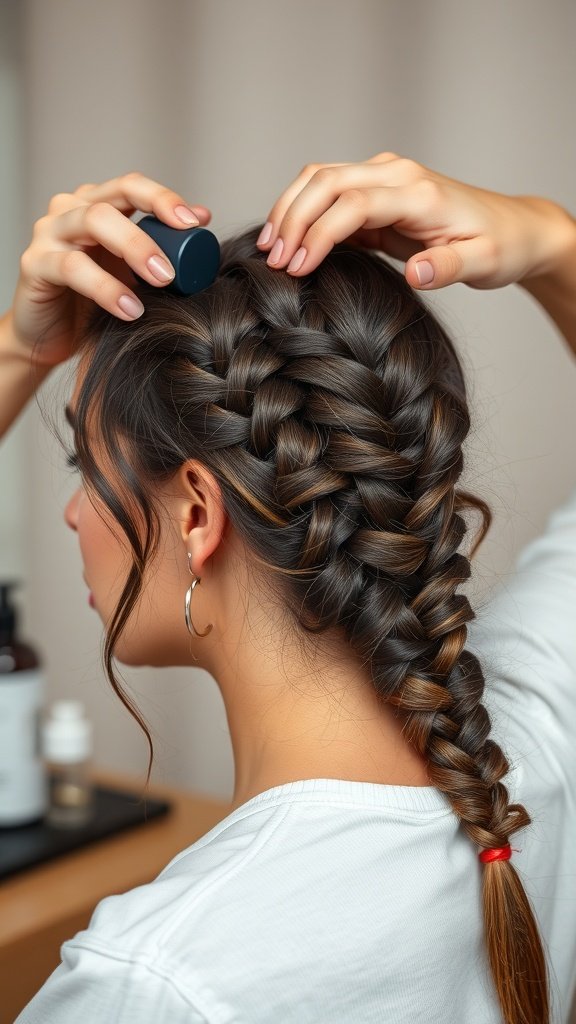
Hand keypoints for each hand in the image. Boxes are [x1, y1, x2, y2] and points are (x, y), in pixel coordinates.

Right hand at [9, 171, 211, 366]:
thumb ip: (164, 245)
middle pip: (113, 201)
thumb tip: (203, 216)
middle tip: (174, 269)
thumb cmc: (93, 301)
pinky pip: (72, 267)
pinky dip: (106, 288)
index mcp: (97, 203)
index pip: (132, 186)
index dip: (164, 199)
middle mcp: (70, 209)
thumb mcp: (134, 272)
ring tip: (160, 283)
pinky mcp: (34, 263)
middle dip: (149, 233)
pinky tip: (130, 310)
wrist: (50, 337)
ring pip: (92, 223)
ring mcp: (49, 232)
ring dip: (133, 251)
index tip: (195, 223)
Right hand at [256, 152, 573, 290]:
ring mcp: (383, 176)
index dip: (319, 233)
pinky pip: (328, 191)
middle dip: (291, 218)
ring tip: (268, 248)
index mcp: (418, 193)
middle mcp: (396, 174)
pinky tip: (287, 241)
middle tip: (272, 260)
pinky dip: (301, 210)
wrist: (512, 227)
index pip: (353, 203)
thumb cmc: (498, 246)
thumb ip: (447, 267)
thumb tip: (414, 274)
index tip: (296, 266)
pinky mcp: (375, 188)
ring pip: (319, 178)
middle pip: (326, 180)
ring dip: (289, 209)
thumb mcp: (482, 264)